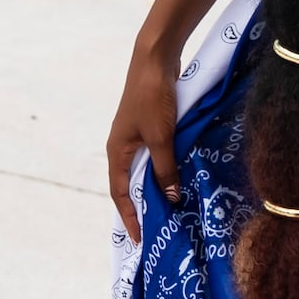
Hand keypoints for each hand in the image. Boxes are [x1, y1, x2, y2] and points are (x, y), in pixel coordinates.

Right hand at [105, 43, 184, 238]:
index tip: (139, 239)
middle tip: (158, 229)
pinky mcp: (150, 125)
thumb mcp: (161, 139)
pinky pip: (155, 155)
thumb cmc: (153, 98)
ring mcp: (136, 135)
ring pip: (145, 169)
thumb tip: (172, 199)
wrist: (155, 59)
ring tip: (172, 209)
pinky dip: (165, 169)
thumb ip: (166, 169)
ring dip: (157, 188)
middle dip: (143, 206)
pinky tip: (181, 177)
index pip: (120, 193)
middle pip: (132, 183)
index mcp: (117, 151)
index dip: (129, 217)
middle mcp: (122, 146)